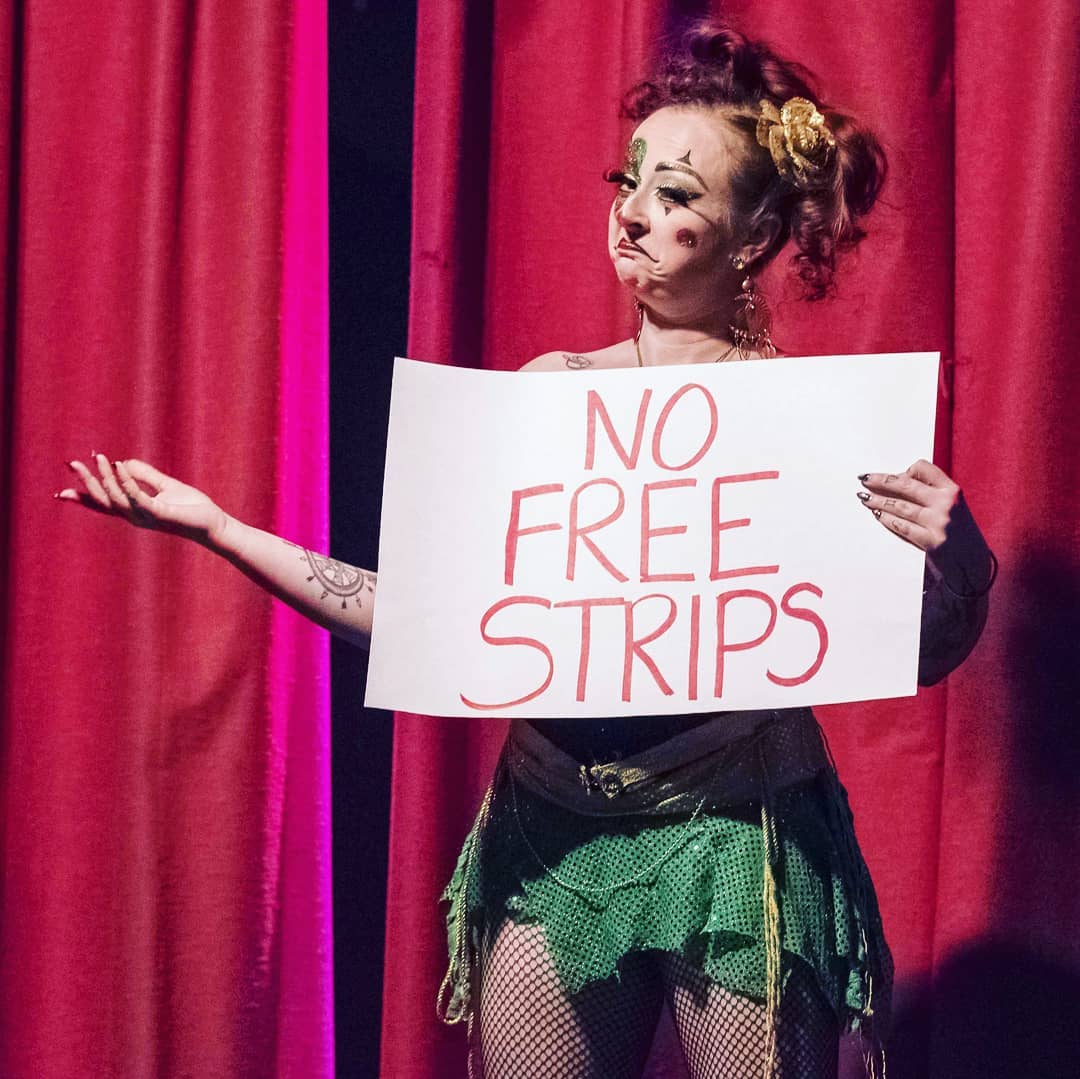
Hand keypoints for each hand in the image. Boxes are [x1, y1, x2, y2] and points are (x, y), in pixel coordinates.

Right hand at [57, 454, 229, 548]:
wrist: (212, 523)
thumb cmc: (190, 507)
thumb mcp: (164, 486)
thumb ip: (143, 475)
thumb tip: (122, 462)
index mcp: (134, 511)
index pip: (103, 505)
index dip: (83, 498)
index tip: (60, 492)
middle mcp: (135, 516)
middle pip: (103, 501)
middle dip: (86, 483)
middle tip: (70, 464)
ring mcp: (145, 517)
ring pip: (116, 498)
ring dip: (105, 477)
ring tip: (97, 457)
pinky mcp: (159, 513)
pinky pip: (137, 496)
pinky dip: (126, 481)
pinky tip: (119, 465)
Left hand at [857, 459, 992, 592]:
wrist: (973, 562)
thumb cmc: (959, 532)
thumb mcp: (954, 506)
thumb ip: (932, 493)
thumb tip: (896, 481)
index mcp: (952, 491)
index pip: (923, 469)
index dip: (905, 471)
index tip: (895, 476)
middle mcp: (946, 504)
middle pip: (905, 485)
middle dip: (881, 481)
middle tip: (865, 479)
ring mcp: (938, 523)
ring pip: (900, 506)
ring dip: (878, 500)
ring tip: (864, 497)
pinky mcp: (931, 542)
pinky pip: (901, 526)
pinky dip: (886, 519)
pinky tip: (876, 514)